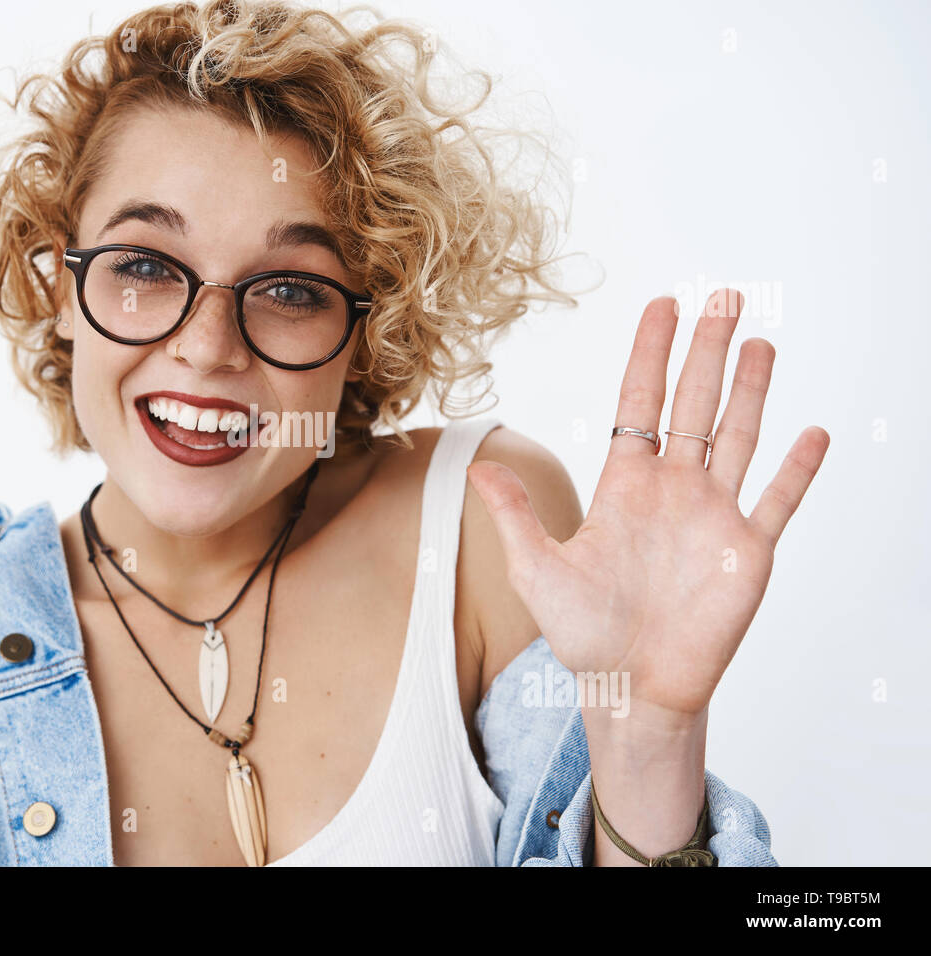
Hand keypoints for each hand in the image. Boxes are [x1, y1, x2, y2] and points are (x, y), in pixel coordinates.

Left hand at [467, 290, 828, 727]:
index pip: (639, 402)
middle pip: (694, 403)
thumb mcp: (537, 570)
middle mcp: (672, 490)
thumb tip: (477, 465)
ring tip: (760, 341)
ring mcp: (713, 515)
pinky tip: (812, 432)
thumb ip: (514, 516)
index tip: (662, 306)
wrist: (632, 687)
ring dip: (751, 390)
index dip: (650, 353)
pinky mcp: (748, 551)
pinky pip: (778, 501)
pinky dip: (796, 469)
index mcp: (624, 485)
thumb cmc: (583, 633)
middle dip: (707, 350)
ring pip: (738, 437)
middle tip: (724, 296)